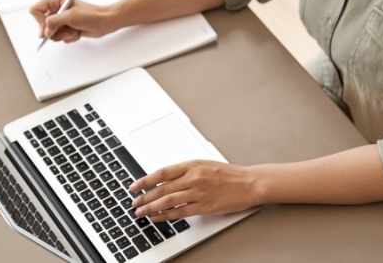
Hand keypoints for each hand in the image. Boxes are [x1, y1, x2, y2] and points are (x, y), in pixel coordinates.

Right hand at [29, 0, 116, 42]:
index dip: (40, 21)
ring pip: (51, 33)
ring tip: (74, 29)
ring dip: (64, 34)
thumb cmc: (91, 15)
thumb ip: (53, 22)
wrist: (105, 22)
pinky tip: (77, 32)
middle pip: (42, 25)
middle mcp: (56, 8)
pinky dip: (69, 37)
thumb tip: (43, 31)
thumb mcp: (70, 16)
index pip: (35, 10)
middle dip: (55, 30)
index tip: (49, 27)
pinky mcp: (66, 28)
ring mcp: (61, 19)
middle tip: (66, 28)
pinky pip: (59, 37)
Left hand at [129, 160, 261, 221]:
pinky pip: (180, 212)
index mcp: (192, 165)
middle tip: (134, 203)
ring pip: (168, 201)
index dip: (145, 180)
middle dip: (144, 197)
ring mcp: (198, 193)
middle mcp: (193, 178)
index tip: (134, 186)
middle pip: (162, 188)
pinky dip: (166, 216)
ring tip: (141, 212)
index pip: (162, 173)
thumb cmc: (229, 174)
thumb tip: (165, 179)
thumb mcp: (205, 165)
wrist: (249, 182)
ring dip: (151, 208)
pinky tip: (157, 218)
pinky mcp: (204, 207)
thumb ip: (186, 170)